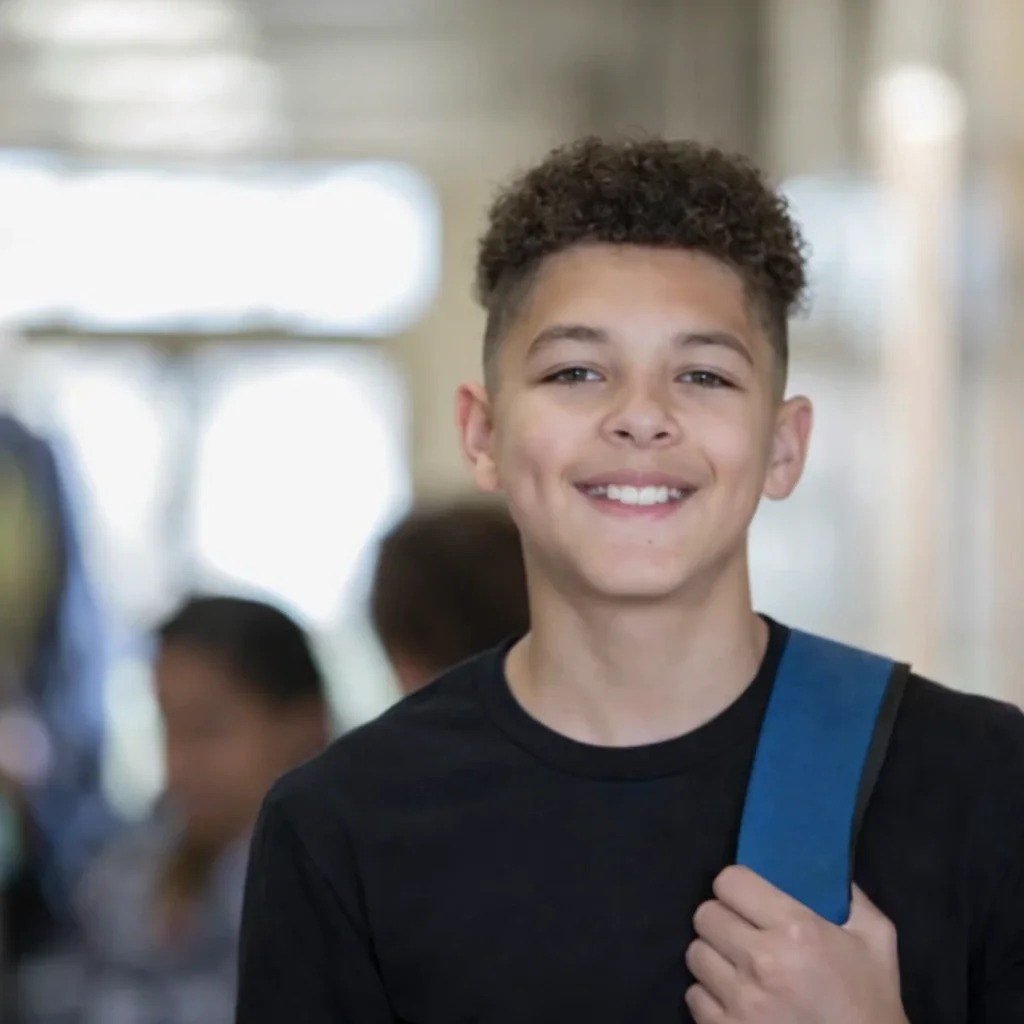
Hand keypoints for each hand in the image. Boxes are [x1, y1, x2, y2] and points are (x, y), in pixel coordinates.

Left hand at [685, 866, 907, 1023]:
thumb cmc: (872, 1003)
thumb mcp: (877, 940)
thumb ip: (849, 896)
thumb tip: (821, 867)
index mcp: (796, 929)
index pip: (730, 881)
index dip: (737, 885)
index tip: (748, 897)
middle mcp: (761, 960)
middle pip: (705, 915)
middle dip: (722, 919)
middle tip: (742, 932)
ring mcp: (740, 1001)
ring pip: (695, 954)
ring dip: (714, 957)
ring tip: (738, 967)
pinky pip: (694, 996)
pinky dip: (710, 996)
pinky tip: (736, 1000)